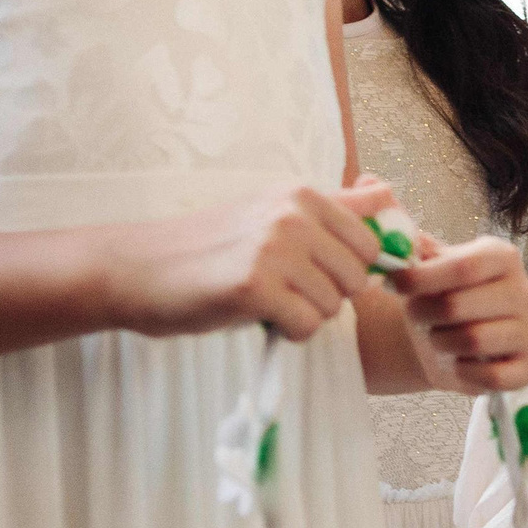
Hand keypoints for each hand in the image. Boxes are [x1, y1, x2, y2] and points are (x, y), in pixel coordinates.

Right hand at [104, 181, 384, 341]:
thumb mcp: (272, 212)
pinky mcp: (255, 288)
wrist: (137, 268)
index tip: (321, 273)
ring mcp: (274, 249)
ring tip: (264, 299)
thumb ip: (333, 208)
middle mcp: (293, 214)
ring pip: (333, 306)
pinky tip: (256, 316)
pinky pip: (307, 327)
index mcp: (301, 194)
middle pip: (358, 277)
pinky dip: (287, 333)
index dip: (353, 267)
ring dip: (304, 314)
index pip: (372, 239)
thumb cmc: (209, 247)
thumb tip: (389, 194)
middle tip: (283, 288)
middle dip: (328, 293)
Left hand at [393, 235, 527, 394]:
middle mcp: (524, 291)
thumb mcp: (431, 268)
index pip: (464, 266)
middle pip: (460, 305)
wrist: (457, 340)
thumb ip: (418, 252)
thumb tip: (404, 239)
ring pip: (474, 340)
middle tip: (414, 315)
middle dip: (424, 313)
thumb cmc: (443, 299)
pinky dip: (464, 372)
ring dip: (442, 343)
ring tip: (437, 338)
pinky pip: (492, 376)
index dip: (422, 278)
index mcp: (502, 258)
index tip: (393, 284)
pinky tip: (459, 363)